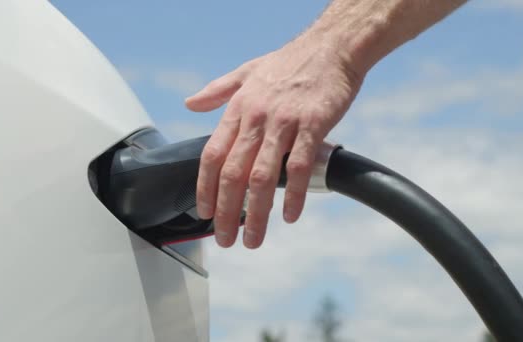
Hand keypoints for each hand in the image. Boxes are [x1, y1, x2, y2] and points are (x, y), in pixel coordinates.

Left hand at [185, 34, 363, 248]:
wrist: (332, 47)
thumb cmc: (290, 62)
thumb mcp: (246, 71)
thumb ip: (216, 91)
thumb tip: (190, 104)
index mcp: (238, 108)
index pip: (212, 155)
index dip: (205, 187)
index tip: (204, 212)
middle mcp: (255, 117)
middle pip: (233, 174)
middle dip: (226, 212)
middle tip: (225, 238)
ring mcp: (283, 122)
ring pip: (262, 177)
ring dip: (256, 214)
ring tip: (254, 238)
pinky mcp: (313, 125)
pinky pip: (299, 167)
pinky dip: (294, 195)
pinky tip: (290, 216)